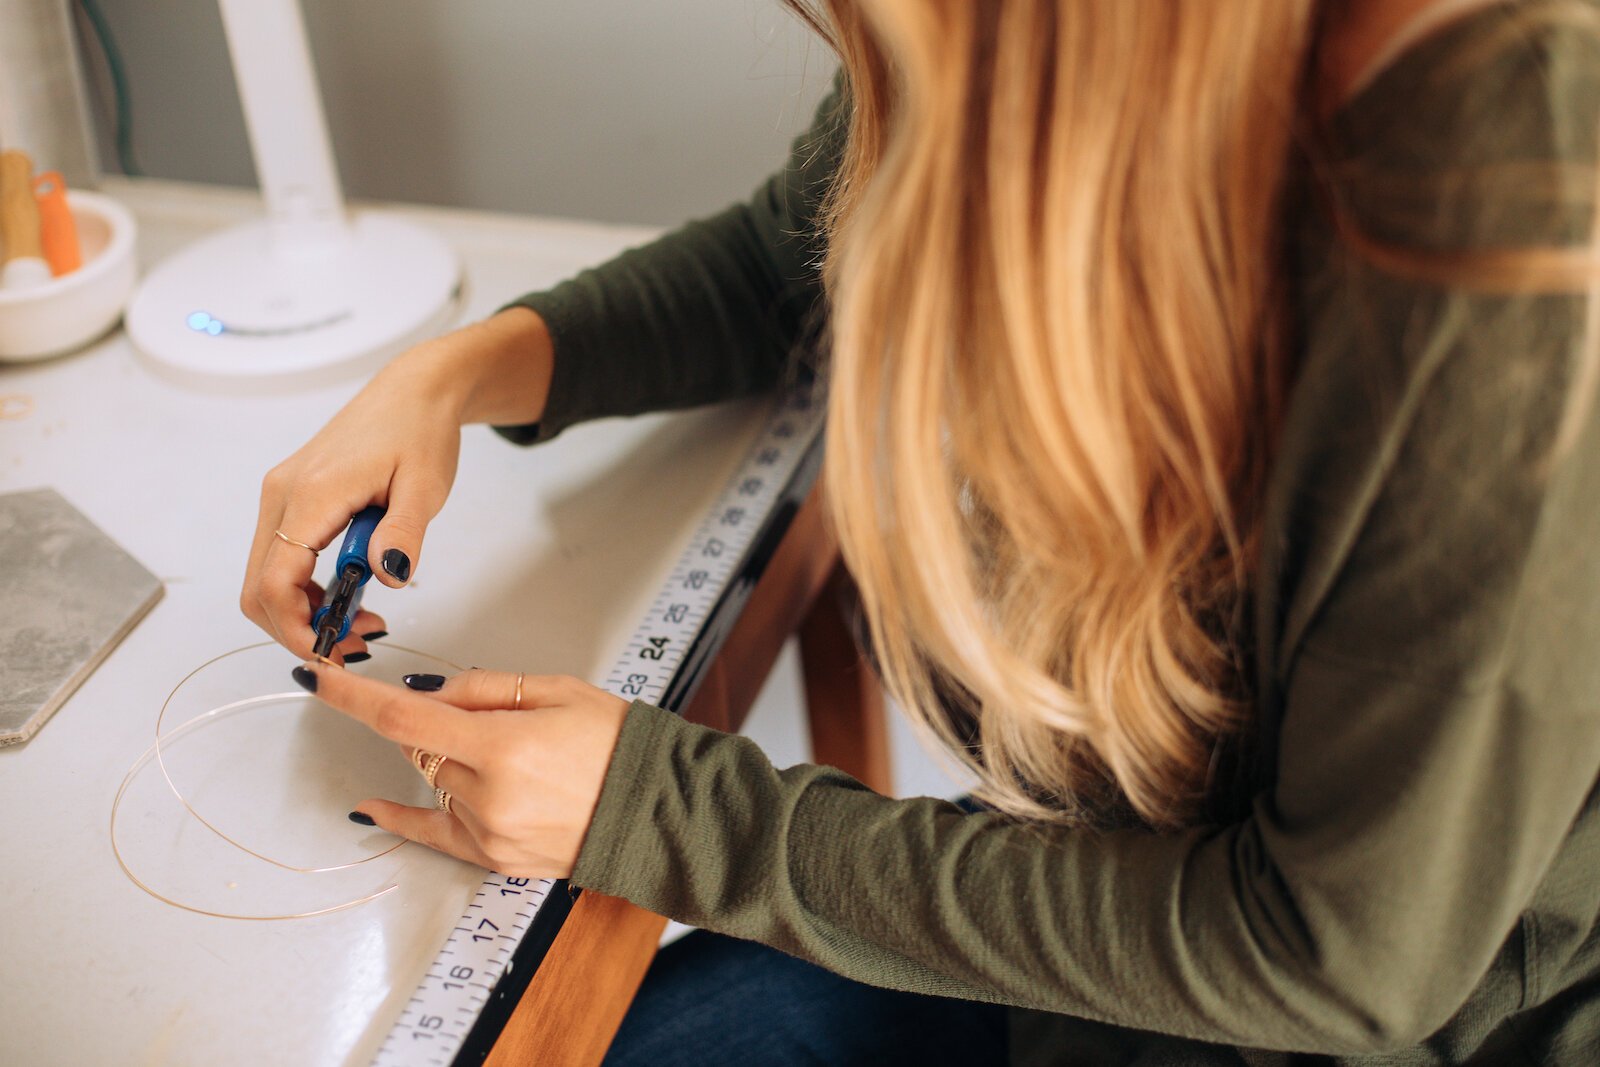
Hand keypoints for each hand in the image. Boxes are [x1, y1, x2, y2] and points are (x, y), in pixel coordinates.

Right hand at [241, 308, 553, 659]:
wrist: (413, 391)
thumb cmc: (420, 431)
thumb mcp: (425, 486)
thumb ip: (403, 534)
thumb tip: (386, 576)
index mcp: (311, 494)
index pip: (276, 581)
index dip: (296, 628)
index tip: (334, 653)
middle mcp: (281, 495)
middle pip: (259, 587)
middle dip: (298, 628)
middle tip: (356, 644)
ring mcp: (281, 496)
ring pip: (266, 576)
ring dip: (303, 611)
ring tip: (363, 622)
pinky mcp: (291, 499)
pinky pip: (281, 557)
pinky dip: (306, 588)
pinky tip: (351, 594)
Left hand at [294, 661, 628, 877]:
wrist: (659, 810)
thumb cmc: (619, 744)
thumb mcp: (558, 691)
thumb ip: (485, 689)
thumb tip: (429, 691)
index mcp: (503, 746)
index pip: (404, 716)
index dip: (352, 696)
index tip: (315, 678)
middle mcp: (488, 795)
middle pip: (422, 747)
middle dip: (430, 722)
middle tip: (477, 711)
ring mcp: (490, 832)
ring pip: (435, 781)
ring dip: (449, 758)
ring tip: (514, 754)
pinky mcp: (496, 857)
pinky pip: (434, 834)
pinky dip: (402, 818)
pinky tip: (370, 809)